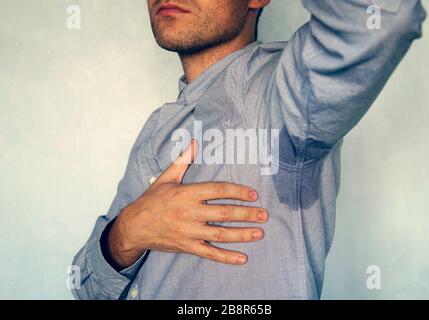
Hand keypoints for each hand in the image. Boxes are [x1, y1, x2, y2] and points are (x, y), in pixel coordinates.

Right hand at [106, 139, 268, 268]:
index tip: (253, 194)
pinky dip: (226, 257)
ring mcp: (189, 231)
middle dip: (246, 214)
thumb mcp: (166, 178)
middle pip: (224, 213)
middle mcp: (190, 213)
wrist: (133, 227)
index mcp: (187, 193)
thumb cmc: (151, 201)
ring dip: (242, 234)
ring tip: (259, 233)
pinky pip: (209, 253)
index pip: (218, 190)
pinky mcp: (187, 246)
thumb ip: (182, 161)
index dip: (238, 191)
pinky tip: (241, 258)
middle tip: (264, 215)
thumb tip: (194, 142)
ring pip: (220, 233)